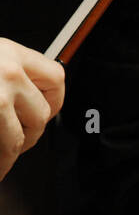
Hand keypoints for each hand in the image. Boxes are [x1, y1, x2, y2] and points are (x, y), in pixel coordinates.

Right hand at [0, 39, 64, 179]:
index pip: (56, 78)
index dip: (53, 101)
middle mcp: (7, 72)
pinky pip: (2, 148)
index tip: (46, 112)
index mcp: (9, 52)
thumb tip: (30, 98)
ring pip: (19, 137)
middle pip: (42, 113)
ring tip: (2, 160)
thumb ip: (10, 74)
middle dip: (29, 134)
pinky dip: (0, 162)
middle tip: (15, 143)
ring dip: (9, 154)